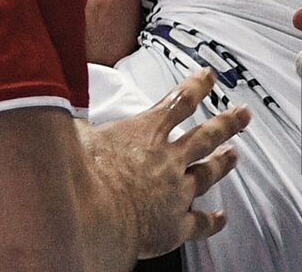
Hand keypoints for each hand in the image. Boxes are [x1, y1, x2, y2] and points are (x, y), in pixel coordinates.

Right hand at [84, 68, 250, 257]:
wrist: (94, 219)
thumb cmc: (81, 176)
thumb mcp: (75, 134)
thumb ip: (77, 119)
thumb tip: (59, 100)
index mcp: (146, 132)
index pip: (179, 101)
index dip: (197, 86)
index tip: (209, 76)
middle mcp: (168, 159)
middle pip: (205, 135)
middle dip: (226, 122)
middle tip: (242, 114)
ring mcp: (176, 191)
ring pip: (208, 173)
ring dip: (223, 162)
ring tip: (234, 154)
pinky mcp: (175, 225)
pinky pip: (200, 222)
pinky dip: (212, 221)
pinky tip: (220, 218)